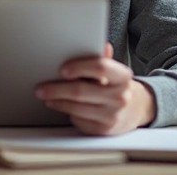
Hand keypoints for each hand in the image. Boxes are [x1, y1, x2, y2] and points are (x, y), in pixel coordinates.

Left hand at [35, 43, 156, 135]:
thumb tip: (101, 45)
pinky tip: (64, 106)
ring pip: (76, 108)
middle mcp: (120, 97)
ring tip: (47, 96)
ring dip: (57, 102)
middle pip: (81, 91)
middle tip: (41, 88)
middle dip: (56, 89)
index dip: (79, 67)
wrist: (136, 109)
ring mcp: (112, 115)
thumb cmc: (117, 86)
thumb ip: (103, 59)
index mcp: (123, 77)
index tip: (62, 69)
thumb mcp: (114, 71)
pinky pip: (78, 120)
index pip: (100, 67)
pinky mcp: (103, 130)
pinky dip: (68, 113)